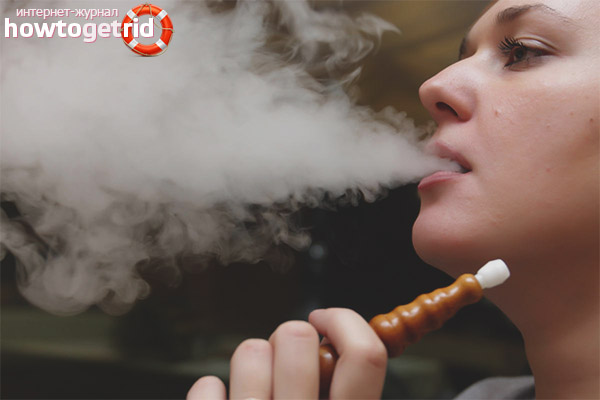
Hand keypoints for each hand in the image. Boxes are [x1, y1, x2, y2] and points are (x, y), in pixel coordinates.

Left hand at [187, 308, 387, 398]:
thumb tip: (336, 344)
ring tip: (256, 385)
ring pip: (251, 351)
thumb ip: (344, 391)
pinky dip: (213, 392)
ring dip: (254, 359)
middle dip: (291, 336)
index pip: (365, 356)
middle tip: (287, 360)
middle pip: (297, 339)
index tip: (324, 320)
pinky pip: (208, 387)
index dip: (345, 322)